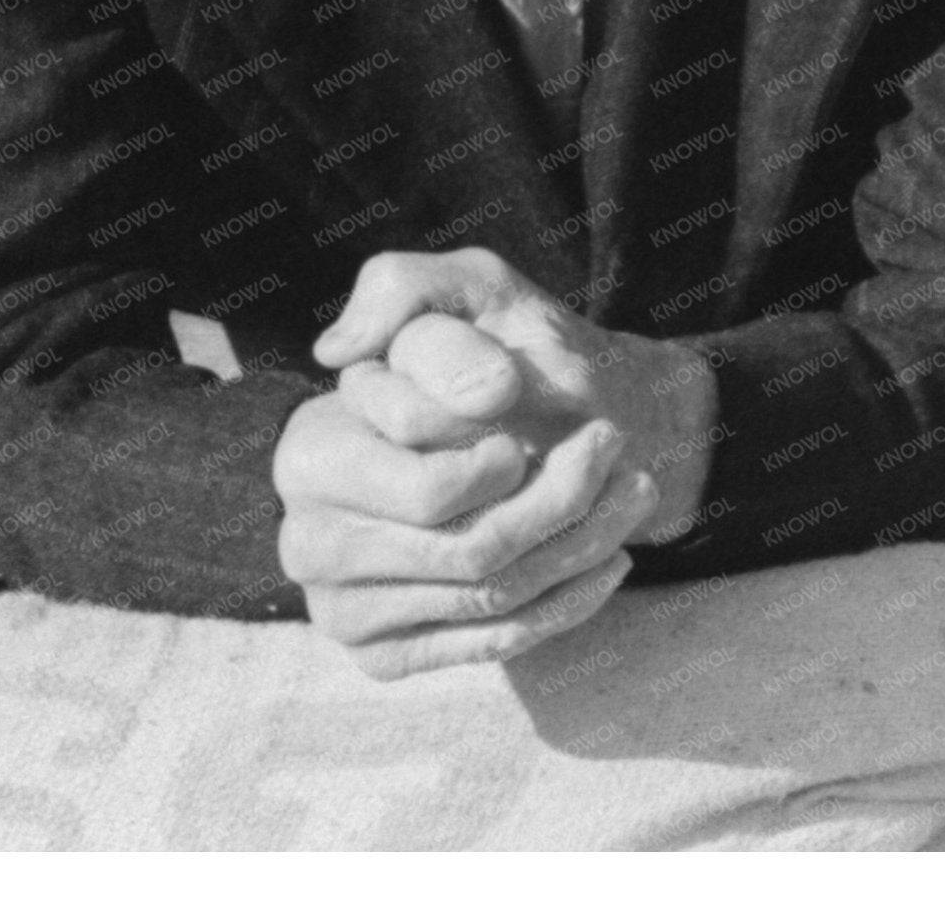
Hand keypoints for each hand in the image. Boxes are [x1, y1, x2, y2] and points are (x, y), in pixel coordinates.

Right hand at [273, 248, 718, 678]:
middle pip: (470, 551)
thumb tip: (344, 350)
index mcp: (309, 454)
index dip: (507, 459)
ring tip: (636, 490)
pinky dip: (570, 600)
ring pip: (492, 596)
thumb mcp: (466, 290)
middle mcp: (309, 543)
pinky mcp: (388, 655)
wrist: (539, 417)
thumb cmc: (499, 348)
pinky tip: (610, 556)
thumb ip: (404, 292)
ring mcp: (343, 610)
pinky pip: (493, 642)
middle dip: (565, 501)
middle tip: (617, 450)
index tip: (552, 420)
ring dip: (585, 544)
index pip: (431, 490)